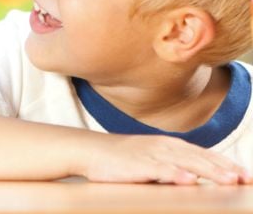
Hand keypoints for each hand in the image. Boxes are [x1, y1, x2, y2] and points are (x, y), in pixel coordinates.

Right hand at [78, 133, 248, 184]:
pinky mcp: (138, 163)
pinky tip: (189, 180)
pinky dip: (175, 173)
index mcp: (172, 146)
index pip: (207, 155)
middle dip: (226, 169)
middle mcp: (166, 147)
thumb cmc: (123, 158)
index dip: (229, 165)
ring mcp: (153, 154)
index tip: (249, 177)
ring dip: (209, 171)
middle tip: (247, 179)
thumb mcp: (154, 158)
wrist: (90, 150)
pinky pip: (160, 169)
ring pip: (187, 163)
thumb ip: (176, 165)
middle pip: (202, 158)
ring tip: (229, 181)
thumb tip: (199, 176)